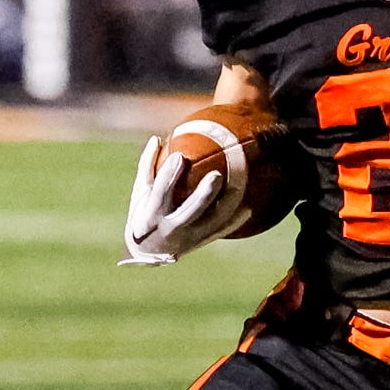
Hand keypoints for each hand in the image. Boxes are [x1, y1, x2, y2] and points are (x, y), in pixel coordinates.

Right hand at [120, 137, 227, 265]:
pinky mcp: (200, 242)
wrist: (148, 251)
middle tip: (216, 175)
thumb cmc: (143, 212)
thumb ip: (147, 166)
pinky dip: (234, 221)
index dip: (169, 175)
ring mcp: (188, 238)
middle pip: (190, 212)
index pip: (161, 193)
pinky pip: (221, 231)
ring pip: (211, 223)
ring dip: (226, 206)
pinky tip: (248, 208)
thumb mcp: (141, 192)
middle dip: (203, 195)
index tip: (179, 156)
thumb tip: (156, 139)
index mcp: (152, 215)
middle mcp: (171, 229)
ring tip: (239, 187)